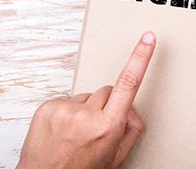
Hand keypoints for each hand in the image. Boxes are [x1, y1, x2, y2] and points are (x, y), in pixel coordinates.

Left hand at [16, 31, 155, 168]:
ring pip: (86, 96)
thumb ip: (131, 130)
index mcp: (107, 127)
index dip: (140, 58)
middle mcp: (86, 116)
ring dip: (85, 109)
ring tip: (76, 132)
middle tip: (96, 127)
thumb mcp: (116, 157)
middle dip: (107, 104)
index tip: (147, 39)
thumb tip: (130, 110)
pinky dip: (68, 111)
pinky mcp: (47, 107)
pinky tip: (64, 129)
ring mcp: (64, 110)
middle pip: (107, 90)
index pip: (128, 84)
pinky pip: (67, 99)